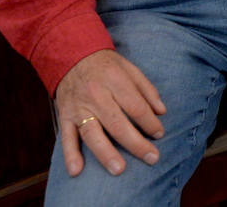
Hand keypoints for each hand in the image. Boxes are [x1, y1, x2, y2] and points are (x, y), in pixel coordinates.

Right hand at [55, 49, 166, 177]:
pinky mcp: (64, 116)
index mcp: (115, 81)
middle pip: (117, 123)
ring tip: (119, 170)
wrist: (71, 56)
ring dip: (105, 153)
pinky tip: (76, 171)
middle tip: (152, 158)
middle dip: (136, 143)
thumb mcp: (130, 68)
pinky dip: (70, 155)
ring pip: (92, 133)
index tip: (159, 134)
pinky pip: (66, 137)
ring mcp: (79, 107)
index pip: (136, 106)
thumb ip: (147, 89)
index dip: (150, 122)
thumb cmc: (106, 65)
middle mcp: (96, 95)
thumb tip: (162, 111)